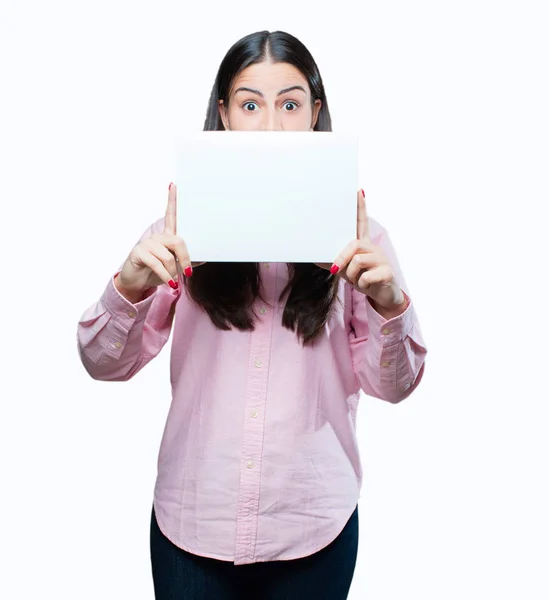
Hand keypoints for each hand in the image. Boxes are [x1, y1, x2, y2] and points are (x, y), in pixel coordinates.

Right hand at [115, 183, 203, 298]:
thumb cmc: (156, 272)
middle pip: (178, 241)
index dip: (172, 200)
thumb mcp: (175, 267)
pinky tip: (169, 283)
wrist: (137, 282)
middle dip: (185, 259)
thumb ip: (188, 260)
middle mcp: (158, 237)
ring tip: (172, 280)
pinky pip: (157, 264)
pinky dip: (165, 276)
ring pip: (168, 256)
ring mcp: (147, 244)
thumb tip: (204, 257)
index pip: (171, 215)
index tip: (174, 185)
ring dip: (173, 272)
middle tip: (188, 273)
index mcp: (167, 237)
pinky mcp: (139, 253)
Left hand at [316, 189, 406, 313]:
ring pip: (357, 260)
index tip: (358, 191)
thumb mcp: (345, 270)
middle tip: (337, 270)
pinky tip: (367, 285)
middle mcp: (373, 248)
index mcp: (363, 245)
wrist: (382, 296)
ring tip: (356, 280)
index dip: (360, 207)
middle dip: (342, 258)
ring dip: (352, 275)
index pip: (361, 222)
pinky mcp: (387, 272)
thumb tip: (313, 257)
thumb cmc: (363, 279)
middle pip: (354, 244)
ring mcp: (381, 259)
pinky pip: (366, 276)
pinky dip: (361, 284)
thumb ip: (332, 262)